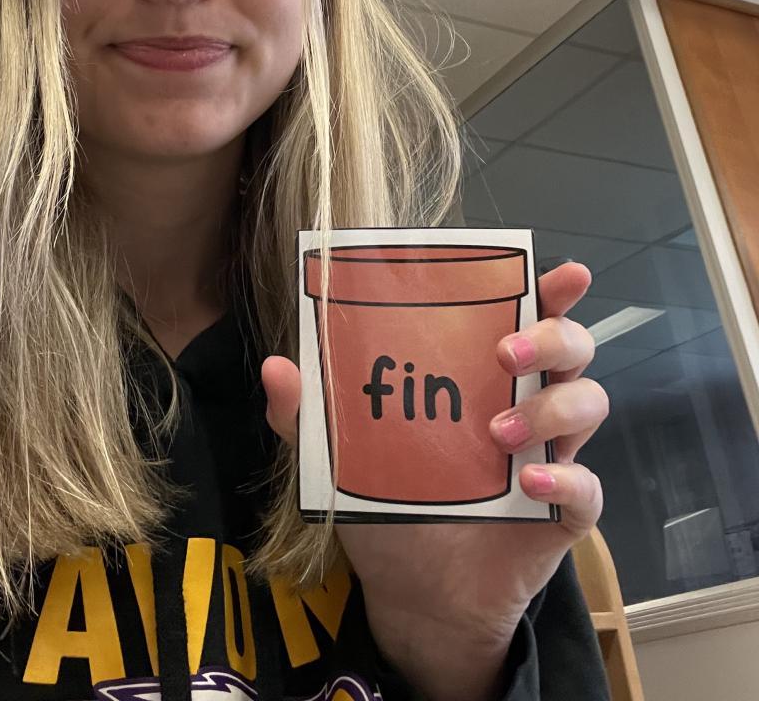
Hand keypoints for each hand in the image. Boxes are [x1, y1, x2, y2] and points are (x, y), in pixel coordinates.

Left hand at [261, 262, 607, 694]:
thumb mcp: (341, 453)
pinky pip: (587, 487)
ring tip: (496, 434)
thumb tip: (276, 367)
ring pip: (589, 404)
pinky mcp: (563, 512)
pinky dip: (567, 479)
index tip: (561, 273)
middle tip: (503, 353)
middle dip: (551, 338)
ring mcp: (551, 454)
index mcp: (484, 372)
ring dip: (551, 408)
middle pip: (572, 348)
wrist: (414, 591)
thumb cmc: (389, 501)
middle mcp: (527, 401)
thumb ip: (308, 412)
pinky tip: (529, 483)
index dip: (552, 289)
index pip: (529, 314)